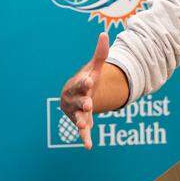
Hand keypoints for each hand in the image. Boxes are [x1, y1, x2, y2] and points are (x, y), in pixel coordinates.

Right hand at [60, 33, 108, 149]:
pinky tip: (89, 146)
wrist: (77, 96)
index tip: (90, 80)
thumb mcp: (94, 68)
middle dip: (82, 102)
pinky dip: (85, 138)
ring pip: (78, 117)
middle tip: (88, 104)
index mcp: (78, 85)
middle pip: (78, 101)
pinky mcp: (80, 123)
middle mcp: (74, 99)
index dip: (84, 82)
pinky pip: (82, 132)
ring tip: (84, 125)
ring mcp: (76, 112)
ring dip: (81, 121)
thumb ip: (100, 53)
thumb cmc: (87, 81)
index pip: (81, 83)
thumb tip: (104, 33)